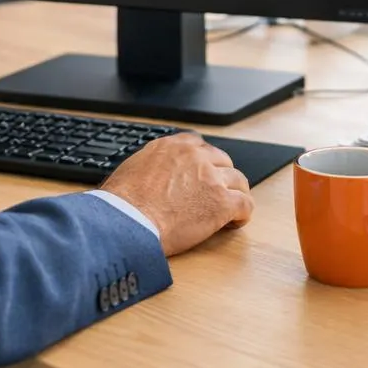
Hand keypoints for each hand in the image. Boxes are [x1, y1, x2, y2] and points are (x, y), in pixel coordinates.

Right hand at [100, 132, 253, 256]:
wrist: (128, 221)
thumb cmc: (123, 203)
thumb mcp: (135, 168)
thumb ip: (154, 165)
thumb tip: (155, 175)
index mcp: (173, 146)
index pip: (200, 145)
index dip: (205, 162)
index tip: (204, 173)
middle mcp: (195, 156)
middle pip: (223, 161)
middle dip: (222, 177)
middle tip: (216, 194)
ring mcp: (212, 178)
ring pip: (239, 181)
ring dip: (235, 194)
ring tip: (229, 211)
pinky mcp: (222, 202)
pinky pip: (245, 204)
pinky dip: (242, 214)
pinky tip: (234, 222)